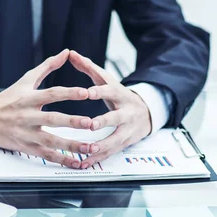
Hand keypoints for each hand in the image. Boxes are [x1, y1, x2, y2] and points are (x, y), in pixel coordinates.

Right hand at [0, 49, 92, 168]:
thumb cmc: (8, 98)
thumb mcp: (26, 80)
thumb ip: (47, 66)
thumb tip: (66, 52)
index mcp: (30, 98)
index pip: (52, 94)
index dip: (69, 93)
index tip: (86, 92)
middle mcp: (28, 116)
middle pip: (53, 119)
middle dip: (73, 122)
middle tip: (91, 123)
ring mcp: (27, 133)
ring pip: (52, 141)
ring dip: (73, 145)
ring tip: (91, 146)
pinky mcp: (26, 147)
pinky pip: (46, 155)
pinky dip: (62, 160)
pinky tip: (77, 162)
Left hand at [68, 50, 151, 168]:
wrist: (145, 112)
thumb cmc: (119, 94)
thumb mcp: (107, 79)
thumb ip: (88, 67)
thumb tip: (71, 53)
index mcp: (119, 94)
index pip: (109, 91)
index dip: (98, 92)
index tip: (87, 93)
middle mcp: (125, 112)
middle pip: (116, 117)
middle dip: (104, 121)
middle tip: (90, 125)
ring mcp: (126, 129)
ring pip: (115, 139)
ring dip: (101, 146)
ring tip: (88, 149)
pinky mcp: (123, 143)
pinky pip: (110, 153)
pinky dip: (97, 158)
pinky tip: (84, 162)